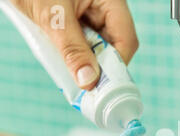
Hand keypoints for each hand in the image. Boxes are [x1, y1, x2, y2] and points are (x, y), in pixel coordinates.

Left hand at [11, 0, 138, 89]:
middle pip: (113, 46)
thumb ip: (72, 48)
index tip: (100, 85)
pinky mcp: (75, 19)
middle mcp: (104, 8)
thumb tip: (89, 81)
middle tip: (82, 83)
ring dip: (82, 60)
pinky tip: (59, 58)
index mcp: (110, 1)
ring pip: (96, 47)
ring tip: (67, 69)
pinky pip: (80, 43)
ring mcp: (90, 14)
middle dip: (98, 65)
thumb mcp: (53, 16)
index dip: (116, 65)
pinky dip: (71, 53)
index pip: (126, 40)